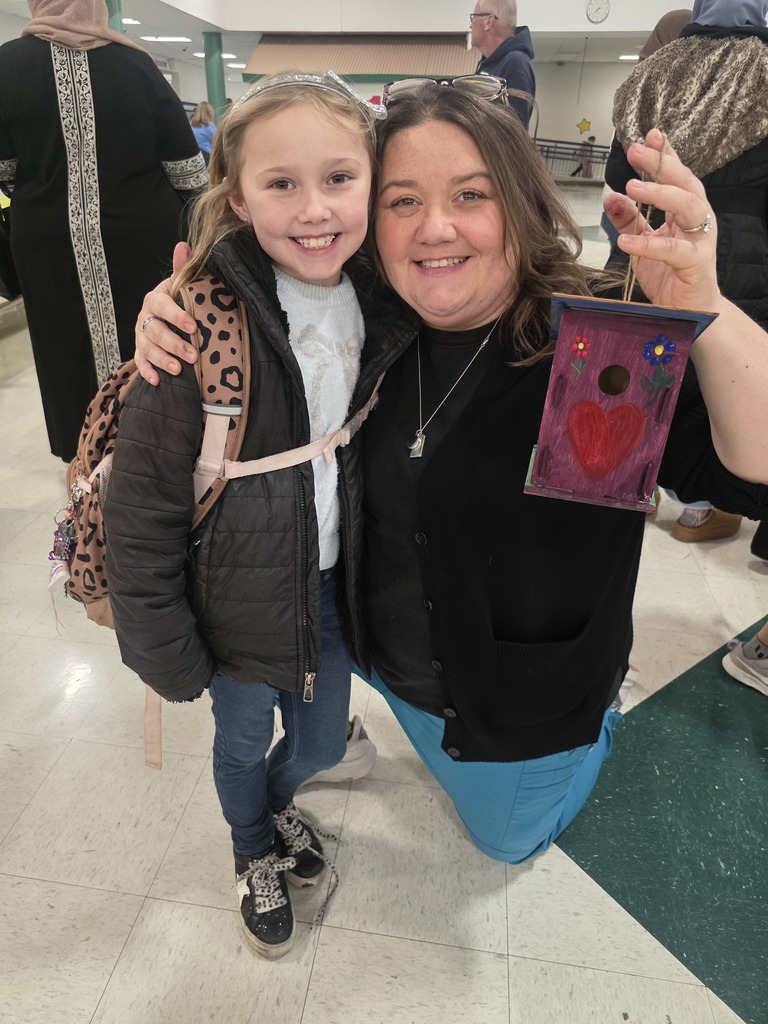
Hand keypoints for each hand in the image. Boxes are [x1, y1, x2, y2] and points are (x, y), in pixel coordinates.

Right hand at [134, 242, 197, 384]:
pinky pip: (139, 362)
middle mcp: (145, 317)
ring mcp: (141, 335)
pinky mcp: (140, 351)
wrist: (166, 315)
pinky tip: (157, 381)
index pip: (162, 306)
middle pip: (155, 331)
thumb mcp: (181, 284)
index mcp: (155, 299)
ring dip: (162, 359)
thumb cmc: (178, 299)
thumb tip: (183, 245)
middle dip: (174, 344)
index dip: (176, 316)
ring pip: (147, 348)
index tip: (193, 325)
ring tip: (178, 370)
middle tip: (193, 355)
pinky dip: (146, 372)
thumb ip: (183, 268)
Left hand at [603, 129, 722, 314]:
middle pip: (685, 183)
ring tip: (632, 186)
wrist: (689, 312)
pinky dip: (649, 243)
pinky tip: (626, 241)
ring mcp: (700, 240)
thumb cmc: (669, 275)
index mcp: (686, 210)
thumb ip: (629, 219)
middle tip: (636, 151)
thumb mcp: (642, 243)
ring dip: (661, 193)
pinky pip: (672, 250)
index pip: (677, 175)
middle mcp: (698, 219)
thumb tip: (610, 196)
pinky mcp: (695, 264)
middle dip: (661, 164)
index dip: (665, 154)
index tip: (649, 134)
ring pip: (687, 206)